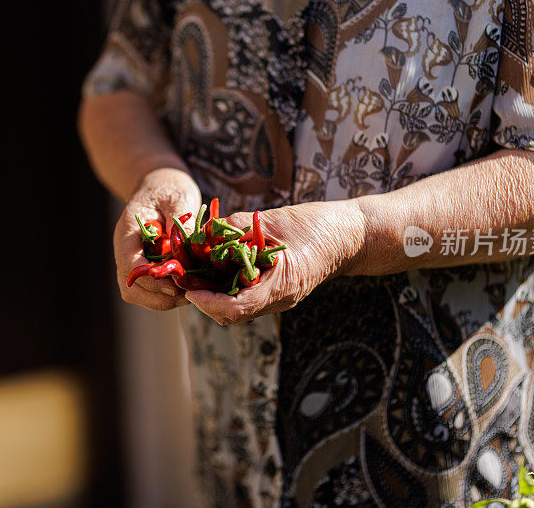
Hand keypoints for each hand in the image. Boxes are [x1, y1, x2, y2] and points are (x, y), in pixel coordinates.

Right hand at [114, 168, 200, 310]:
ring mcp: (133, 260)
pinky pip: (150, 291)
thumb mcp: (178, 197)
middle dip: (159, 296)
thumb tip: (187, 248)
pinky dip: (167, 295)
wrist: (161, 183)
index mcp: (128, 231)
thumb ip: (181, 222)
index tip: (177, 284)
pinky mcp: (145, 266)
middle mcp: (125, 250)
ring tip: (191, 292)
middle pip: (130, 288)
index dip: (152, 280)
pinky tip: (188, 286)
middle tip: (188, 293)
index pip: (130, 265)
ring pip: (139, 294)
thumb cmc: (168, 186)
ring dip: (164, 299)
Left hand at [184, 201, 361, 324]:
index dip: (208, 302)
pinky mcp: (275, 291)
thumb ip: (239, 226)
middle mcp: (278, 299)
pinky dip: (226, 286)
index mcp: (281, 286)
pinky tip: (214, 267)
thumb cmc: (318, 226)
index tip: (189, 289)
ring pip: (236, 308)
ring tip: (193, 273)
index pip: (237, 308)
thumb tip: (204, 232)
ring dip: (212, 294)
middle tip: (182, 279)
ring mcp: (277, 298)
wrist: (350, 236)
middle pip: (232, 314)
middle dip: (204, 299)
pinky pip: (245, 296)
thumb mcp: (276, 221)